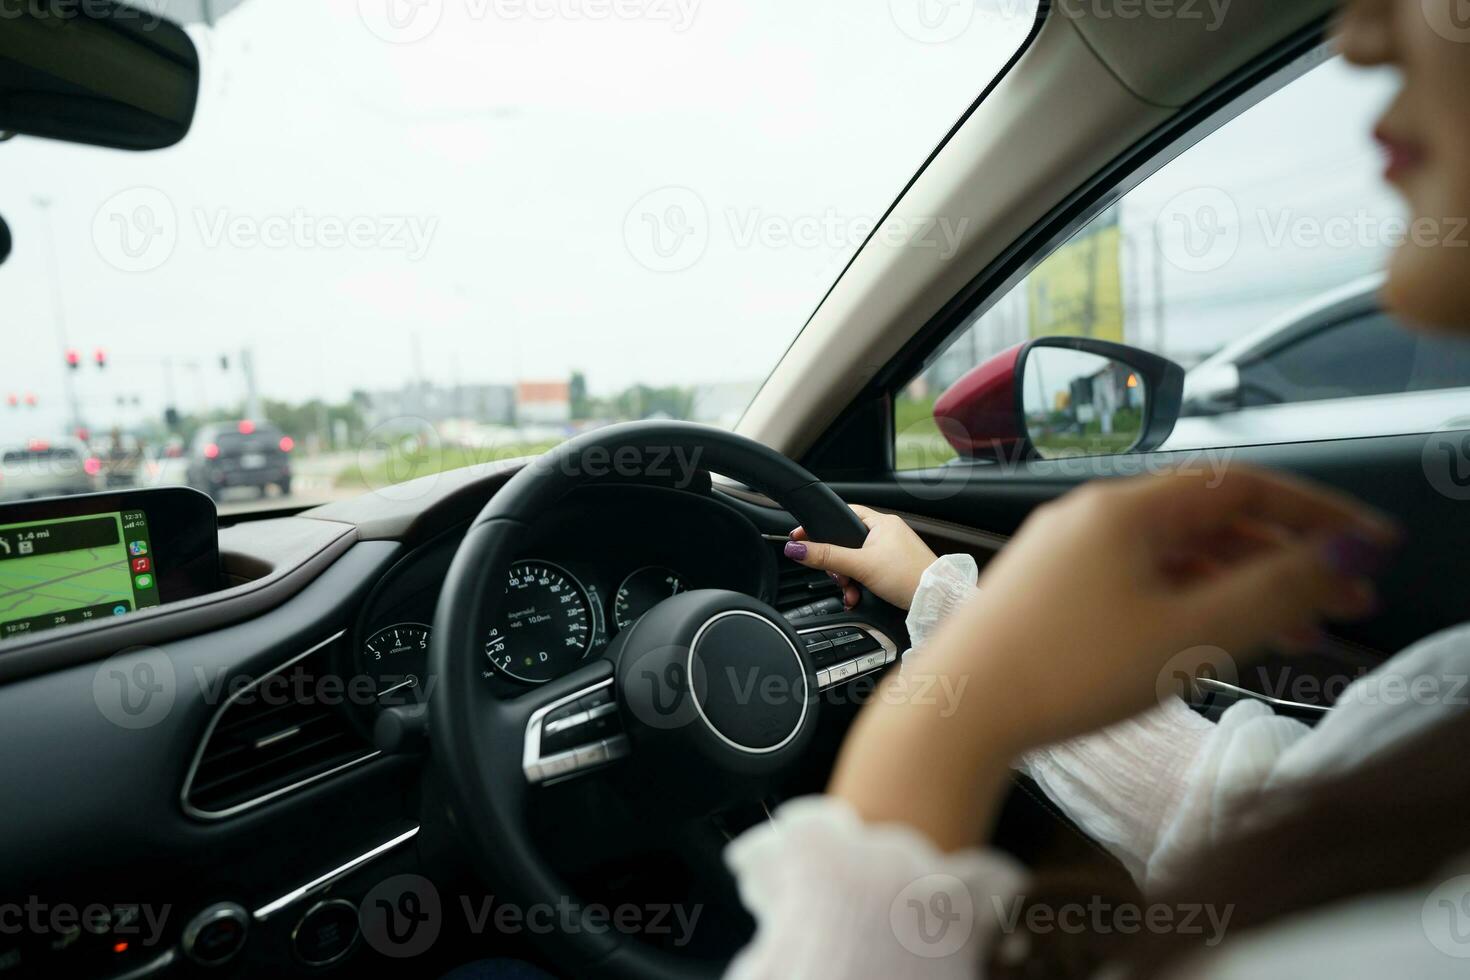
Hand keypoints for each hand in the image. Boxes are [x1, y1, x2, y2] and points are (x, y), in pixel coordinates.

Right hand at [784, 505, 939, 609]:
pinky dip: (861, 586)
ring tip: (852, 593)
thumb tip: (798, 548)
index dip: (822, 528)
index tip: (802, 539)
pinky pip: (868, 573)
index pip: (843, 515)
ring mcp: (892, 552)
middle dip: (838, 566)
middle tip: (839, 578)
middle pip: (847, 544)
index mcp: (881, 522)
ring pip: (856, 562)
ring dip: (849, 580)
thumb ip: (827, 557)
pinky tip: (859, 597)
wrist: (937, 600)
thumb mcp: (860, 565)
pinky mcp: (895, 569)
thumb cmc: (909, 576)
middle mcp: (887, 534)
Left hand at [941, 465, 1395, 748]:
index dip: (1314, 514)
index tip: (1365, 543)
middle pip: (1209, 522)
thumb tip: (1335, 556)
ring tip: (1294, 632)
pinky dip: (1188, 603)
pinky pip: (1138, 582)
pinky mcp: (1046, 593)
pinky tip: (1216, 640)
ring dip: (1239, 586)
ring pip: (1174, 556)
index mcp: (1124, 508)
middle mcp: (1090, 517)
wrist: (956, 712)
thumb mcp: (1189, 635)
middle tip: (1341, 602)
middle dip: (1283, 559)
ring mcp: (1063, 554)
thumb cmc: (1062, 671)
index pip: (1241, 487)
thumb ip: (1272, 592)